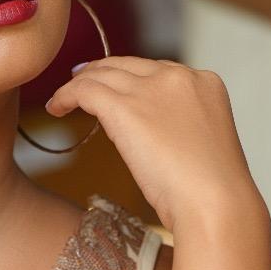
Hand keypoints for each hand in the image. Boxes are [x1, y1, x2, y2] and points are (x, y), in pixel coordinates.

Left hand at [45, 57, 264, 233]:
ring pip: (102, 73)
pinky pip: (84, 90)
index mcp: (205, 83)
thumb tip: (151, 132)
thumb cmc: (212, 193)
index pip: (157, 71)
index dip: (130, 77)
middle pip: (127, 65)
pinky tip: (55, 109)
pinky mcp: (125, 106)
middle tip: (79, 80)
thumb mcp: (201, 145)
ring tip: (62, 99)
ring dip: (78, 84)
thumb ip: (179, 126)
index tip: (113, 86)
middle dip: (100, 71)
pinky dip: (65, 95)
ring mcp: (151, 88)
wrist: (214, 204)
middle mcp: (179, 77)